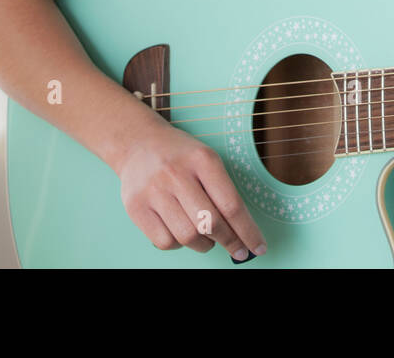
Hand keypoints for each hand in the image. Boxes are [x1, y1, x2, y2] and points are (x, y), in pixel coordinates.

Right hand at [115, 116, 266, 261]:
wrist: (139, 143)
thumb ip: (224, 191)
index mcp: (203, 160)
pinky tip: (182, 233)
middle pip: (210, 223)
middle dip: (230, 242)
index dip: (248, 231)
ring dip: (205, 245)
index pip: (231, 205)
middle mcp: (177, 174)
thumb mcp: (207, 159)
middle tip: (238, 250)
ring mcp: (154, 191)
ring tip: (208, 239)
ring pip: (187, 236)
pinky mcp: (135, 207)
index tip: (258, 247)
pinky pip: (164, 242)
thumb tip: (242, 232)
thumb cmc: (181, 156)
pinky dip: (179, 245)